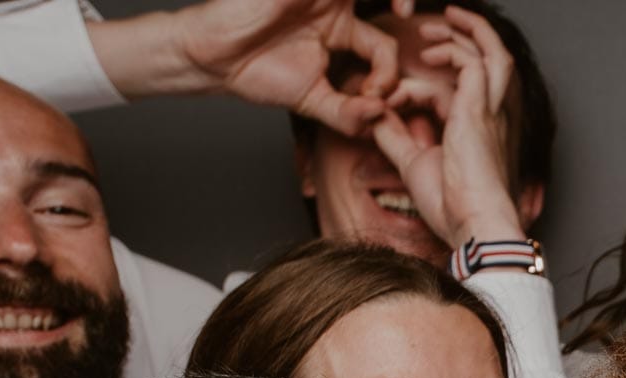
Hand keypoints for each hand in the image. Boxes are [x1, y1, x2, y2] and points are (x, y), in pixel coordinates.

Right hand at [97, 0, 414, 133]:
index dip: (390, 75)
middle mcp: (335, 8)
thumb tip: (381, 119)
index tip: (376, 99)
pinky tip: (387, 1)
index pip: (385, 48)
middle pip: (386, 1)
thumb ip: (349, 114)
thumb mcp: (313, 101)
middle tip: (411, 28)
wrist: (214, 59)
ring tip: (403, 8)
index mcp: (342, 34)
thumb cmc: (256, 74)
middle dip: (407, 11)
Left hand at [370, 6, 525, 246]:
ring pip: (493, 53)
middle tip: (440, 24)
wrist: (473, 223)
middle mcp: (492, 116)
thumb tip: (373, 117)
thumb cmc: (453, 206)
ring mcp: (491, 110)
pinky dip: (450, 50)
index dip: (418, 89)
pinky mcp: (480, 108)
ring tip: (441, 22)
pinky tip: (427, 54)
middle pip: (494, 61)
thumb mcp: (414, 164)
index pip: (457, 92)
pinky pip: (472, 61)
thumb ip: (395, 138)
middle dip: (469, 36)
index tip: (389, 101)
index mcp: (480, 131)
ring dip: (468, 32)